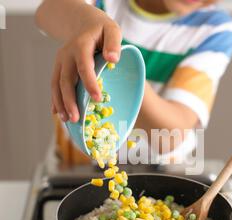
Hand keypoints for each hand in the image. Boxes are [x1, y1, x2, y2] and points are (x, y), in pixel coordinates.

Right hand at [51, 5, 121, 121]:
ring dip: (60, 103)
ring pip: (56, 84)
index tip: (97, 99)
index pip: (84, 66)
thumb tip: (113, 59)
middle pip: (66, 79)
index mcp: (81, 46)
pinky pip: (54, 85)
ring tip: (67, 120)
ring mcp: (60, 62)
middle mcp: (67, 55)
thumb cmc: (102, 32)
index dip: (89, 83)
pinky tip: (58, 113)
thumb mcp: (112, 31)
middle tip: (75, 118)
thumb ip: (114, 43)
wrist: (84, 25)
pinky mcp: (59, 68)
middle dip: (69, 100)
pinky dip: (55, 99)